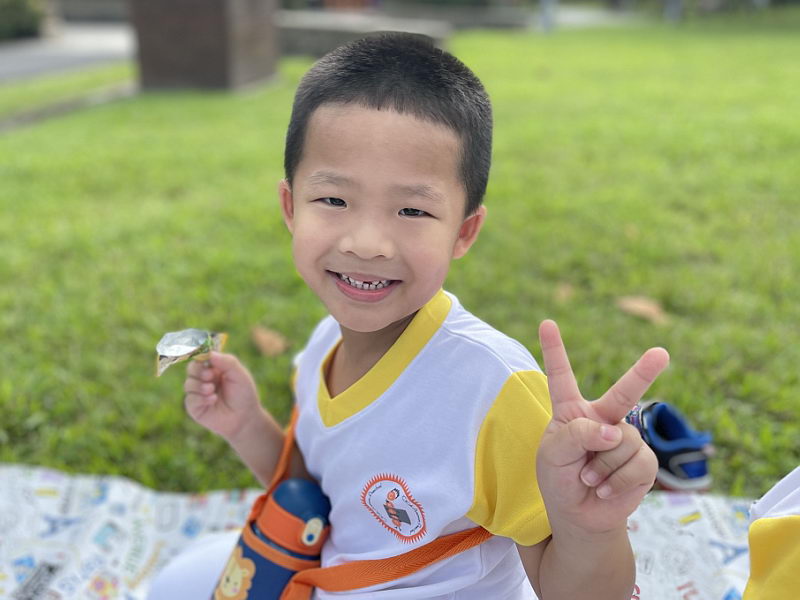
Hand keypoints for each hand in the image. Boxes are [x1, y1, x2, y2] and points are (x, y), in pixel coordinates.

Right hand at [183, 352, 261, 440]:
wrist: (244, 417)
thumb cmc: (243, 394)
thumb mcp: (239, 374)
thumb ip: (227, 361)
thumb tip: (210, 353)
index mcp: (214, 369)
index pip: (201, 358)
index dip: (201, 357)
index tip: (206, 359)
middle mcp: (204, 379)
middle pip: (191, 368)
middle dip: (199, 371)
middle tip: (210, 376)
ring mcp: (198, 393)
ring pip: (188, 383)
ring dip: (200, 386)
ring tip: (212, 390)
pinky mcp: (195, 407)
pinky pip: (190, 399)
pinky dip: (201, 398)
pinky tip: (212, 400)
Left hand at [536, 320, 668, 535]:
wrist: (578, 515)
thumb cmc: (559, 479)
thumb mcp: (553, 454)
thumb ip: (577, 434)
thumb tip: (614, 432)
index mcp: (572, 410)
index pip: (562, 376)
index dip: (554, 349)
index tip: (546, 322)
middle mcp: (602, 419)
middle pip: (624, 392)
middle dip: (644, 372)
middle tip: (661, 354)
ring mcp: (625, 439)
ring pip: (621, 442)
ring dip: (601, 467)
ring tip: (589, 479)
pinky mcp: (643, 463)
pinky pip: (636, 464)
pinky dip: (616, 481)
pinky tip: (605, 490)